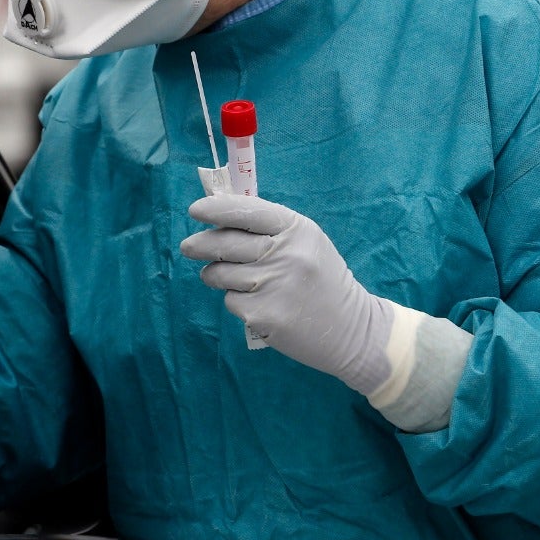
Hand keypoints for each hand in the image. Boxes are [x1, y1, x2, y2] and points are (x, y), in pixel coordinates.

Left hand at [180, 193, 393, 394]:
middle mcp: (286, 254)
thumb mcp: (305, 243)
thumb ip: (269, 229)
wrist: (351, 329)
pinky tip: (259, 305)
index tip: (195, 210)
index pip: (248, 212)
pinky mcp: (265, 315)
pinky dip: (237, 303)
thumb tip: (218, 217)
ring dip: (217, 277)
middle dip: (200, 244)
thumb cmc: (320, 280)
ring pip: (221, 274)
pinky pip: (231, 302)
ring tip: (235, 280)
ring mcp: (274, 286)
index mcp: (296, 230)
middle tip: (188, 247)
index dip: (217, 209)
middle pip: (225, 243)